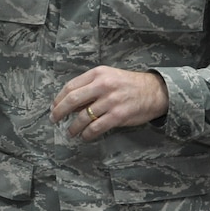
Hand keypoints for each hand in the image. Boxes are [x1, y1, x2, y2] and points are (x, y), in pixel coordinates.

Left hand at [50, 66, 168, 140]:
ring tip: (70, 132)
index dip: (58, 99)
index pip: (70, 86)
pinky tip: (85, 137)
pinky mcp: (119, 115)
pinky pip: (96, 127)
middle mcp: (103, 85)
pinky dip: (87, 134)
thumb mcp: (109, 76)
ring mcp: (111, 101)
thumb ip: (90, 85)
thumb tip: (69, 102)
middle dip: (59, 112)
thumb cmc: (129, 84)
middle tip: (54, 120)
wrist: (156, 91)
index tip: (53, 107)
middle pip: (72, 100)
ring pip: (83, 116)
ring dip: (73, 127)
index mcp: (98, 74)